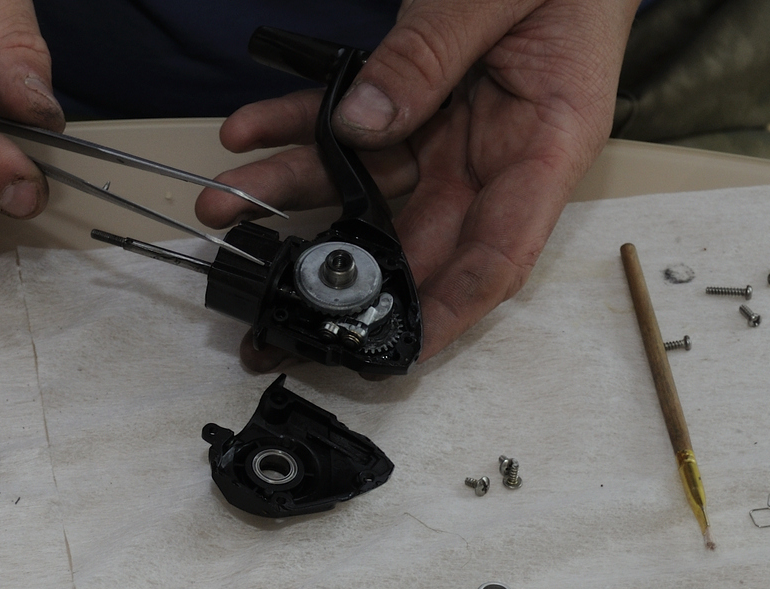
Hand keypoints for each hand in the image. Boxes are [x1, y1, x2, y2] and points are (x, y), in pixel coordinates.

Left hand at [197, 0, 634, 360]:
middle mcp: (496, 152)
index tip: (391, 353)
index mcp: (547, 143)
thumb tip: (362, 121)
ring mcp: (452, 130)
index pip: (498, 254)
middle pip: (415, 236)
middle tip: (266, 312)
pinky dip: (296, 126)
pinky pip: (348, 122)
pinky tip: (246, 133)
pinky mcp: (415, 99)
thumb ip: (432, 55)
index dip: (446, 312)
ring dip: (290, 192)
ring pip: (364, 182)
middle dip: (336, 275)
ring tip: (223, 204)